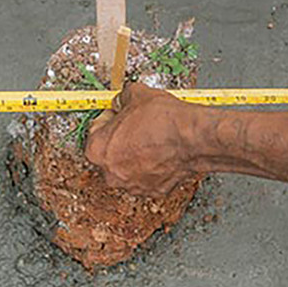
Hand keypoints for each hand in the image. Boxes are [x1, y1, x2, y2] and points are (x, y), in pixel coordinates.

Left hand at [83, 83, 201, 196]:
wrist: (193, 137)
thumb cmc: (164, 120)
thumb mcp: (136, 94)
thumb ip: (121, 99)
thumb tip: (122, 101)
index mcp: (97, 150)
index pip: (94, 131)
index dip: (107, 119)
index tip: (116, 114)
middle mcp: (111, 173)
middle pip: (110, 153)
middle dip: (120, 139)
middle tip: (135, 126)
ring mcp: (133, 185)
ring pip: (129, 168)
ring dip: (136, 155)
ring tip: (151, 138)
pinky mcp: (154, 192)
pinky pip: (148, 177)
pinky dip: (153, 166)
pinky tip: (162, 151)